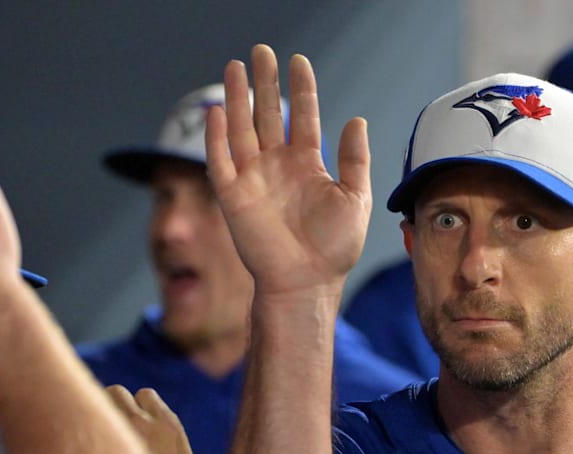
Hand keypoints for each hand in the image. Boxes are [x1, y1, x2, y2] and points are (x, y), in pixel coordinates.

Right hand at [205, 44, 371, 297]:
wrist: (308, 282)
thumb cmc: (335, 247)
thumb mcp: (355, 198)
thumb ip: (354, 159)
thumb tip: (356, 119)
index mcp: (307, 165)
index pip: (302, 117)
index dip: (300, 89)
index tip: (298, 60)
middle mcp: (278, 166)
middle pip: (268, 114)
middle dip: (264, 83)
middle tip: (261, 51)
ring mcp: (253, 179)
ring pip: (241, 129)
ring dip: (236, 98)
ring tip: (235, 66)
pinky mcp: (233, 197)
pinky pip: (221, 161)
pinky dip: (217, 137)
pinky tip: (217, 112)